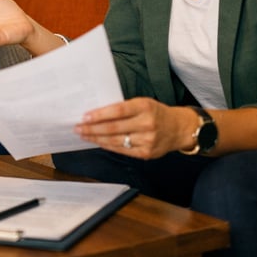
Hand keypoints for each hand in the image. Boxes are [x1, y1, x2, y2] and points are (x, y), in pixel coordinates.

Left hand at [74, 97, 196, 158]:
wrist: (179, 129)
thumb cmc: (156, 113)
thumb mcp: (143, 103)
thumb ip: (123, 108)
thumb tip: (96, 113)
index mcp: (145, 107)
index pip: (118, 110)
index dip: (99, 114)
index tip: (84, 116)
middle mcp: (147, 124)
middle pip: (113, 128)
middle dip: (92, 128)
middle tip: (77, 127)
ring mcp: (147, 140)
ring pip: (115, 141)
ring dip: (96, 138)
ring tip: (83, 135)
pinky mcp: (146, 153)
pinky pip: (122, 150)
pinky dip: (107, 146)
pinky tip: (98, 142)